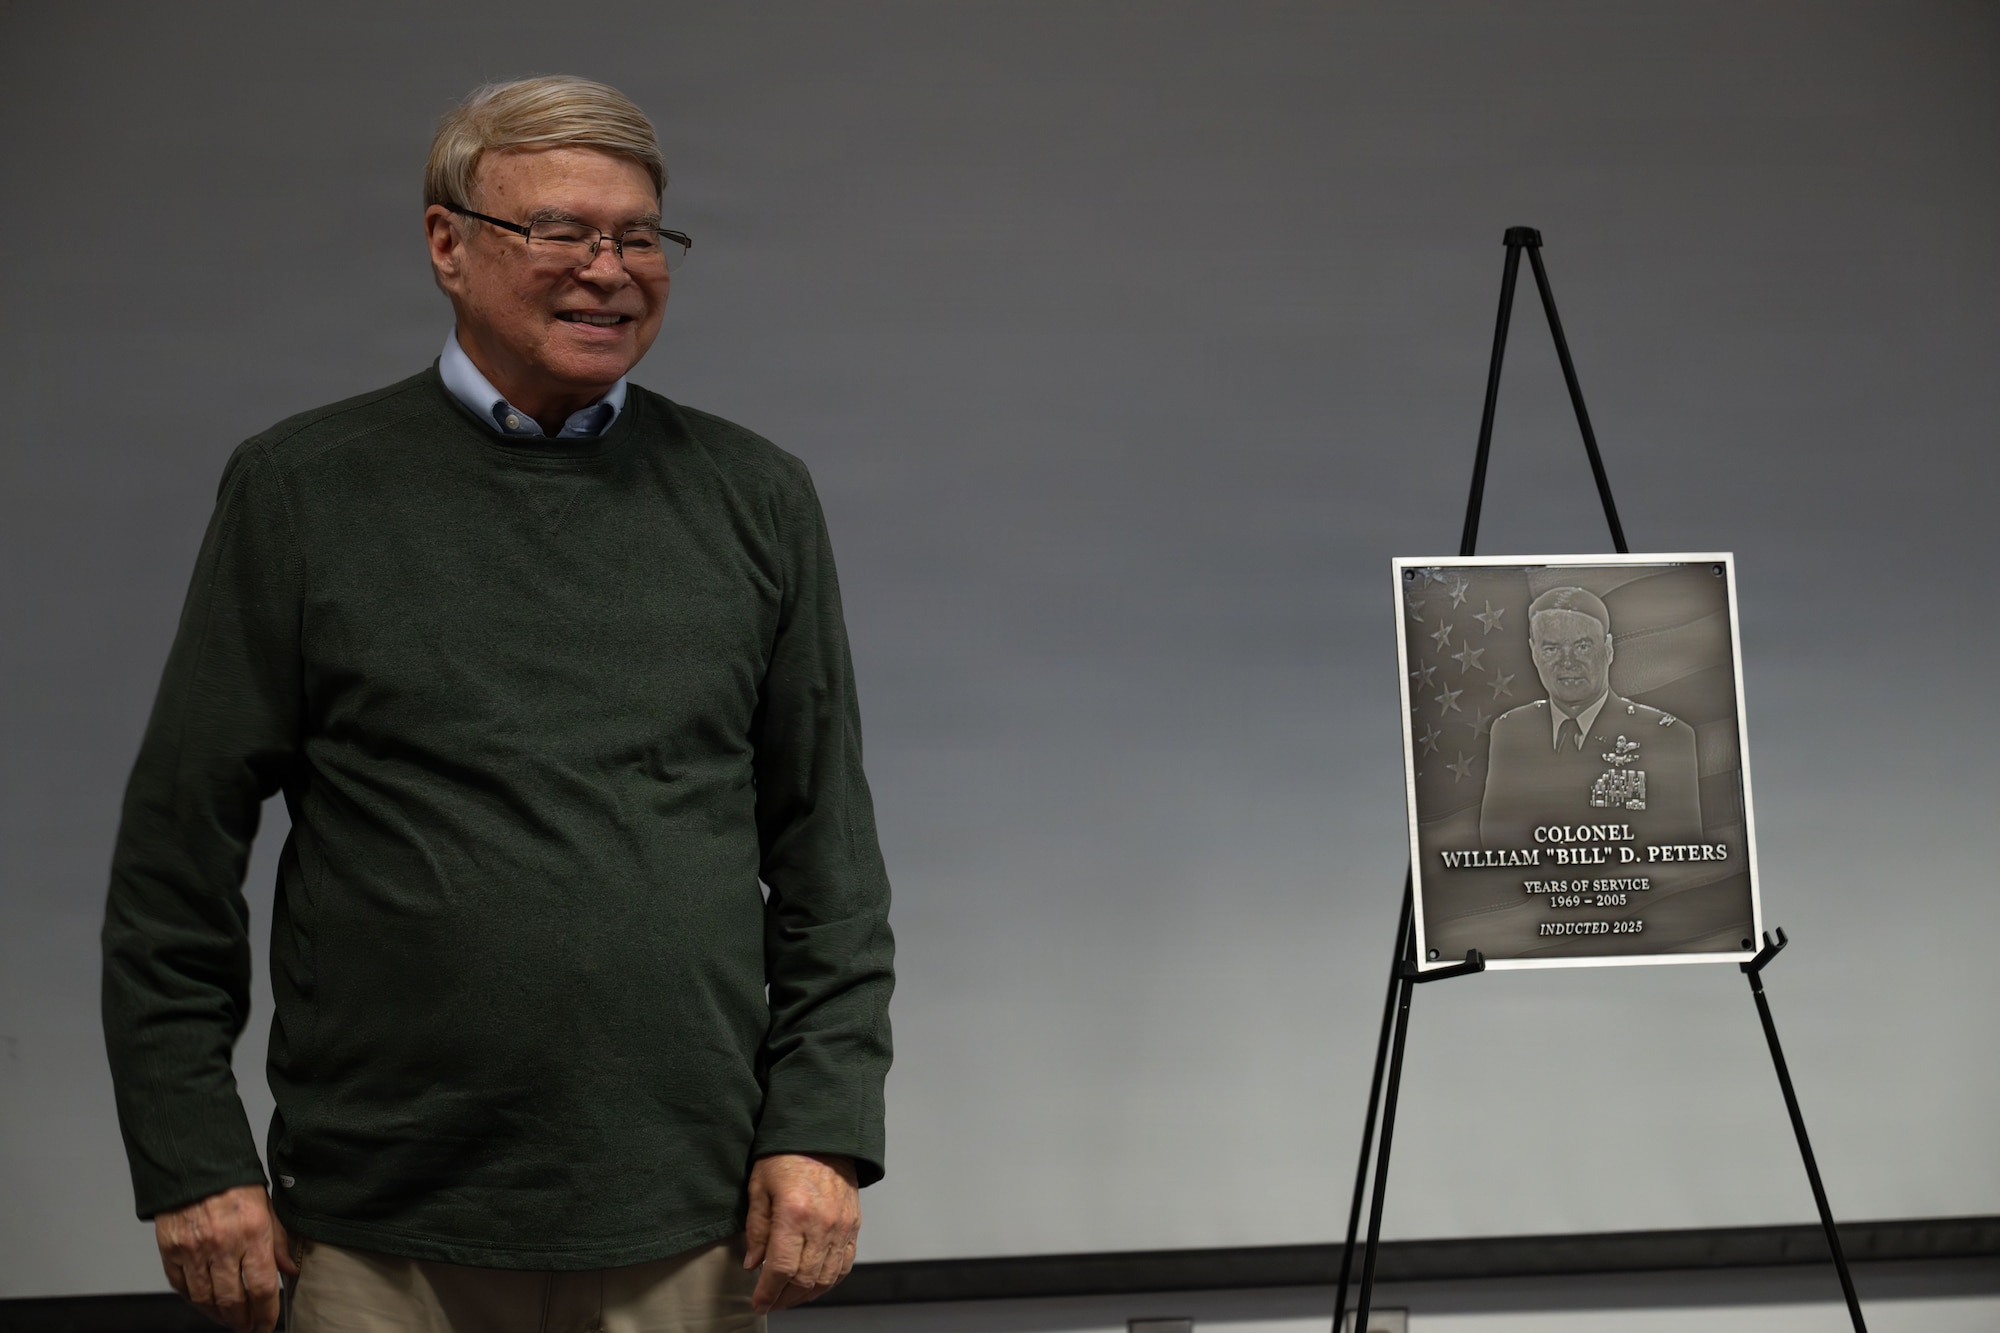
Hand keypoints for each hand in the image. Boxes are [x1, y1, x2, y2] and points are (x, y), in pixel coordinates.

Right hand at [153, 1183, 296, 1332]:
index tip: (267, 1325)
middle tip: (249, 1327)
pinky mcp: (170, 1250)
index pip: (261, 1287)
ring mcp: (193, 1250)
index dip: (266, 1314)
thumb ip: (279, 1241)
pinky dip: (194, 1301)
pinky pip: (182, 1287)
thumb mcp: (268, 1207)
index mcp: (252, 1232)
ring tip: (229, 1320)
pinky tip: (205, 1304)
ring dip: (218, 1316)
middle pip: (232, 1300)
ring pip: (205, 1299)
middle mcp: (222, 1244)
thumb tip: (289, 1271)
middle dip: (242, 1321)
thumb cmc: (235, 1184)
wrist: (195, 1163)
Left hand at [743, 1152, 859, 1312]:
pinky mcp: (853, 1225)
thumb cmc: (787, 1154)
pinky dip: (830, 1281)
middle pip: (804, 1279)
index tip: (757, 1302)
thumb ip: (756, 1228)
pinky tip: (814, 1284)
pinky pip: (845, 1264)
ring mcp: (841, 1226)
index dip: (767, 1292)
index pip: (780, 1268)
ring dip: (806, 1294)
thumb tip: (753, 1263)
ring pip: (826, 1277)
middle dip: (784, 1298)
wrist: (823, 1134)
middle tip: (770, 1301)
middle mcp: (822, 1223)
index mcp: (794, 1212)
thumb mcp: (759, 1186)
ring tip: (789, 1296)